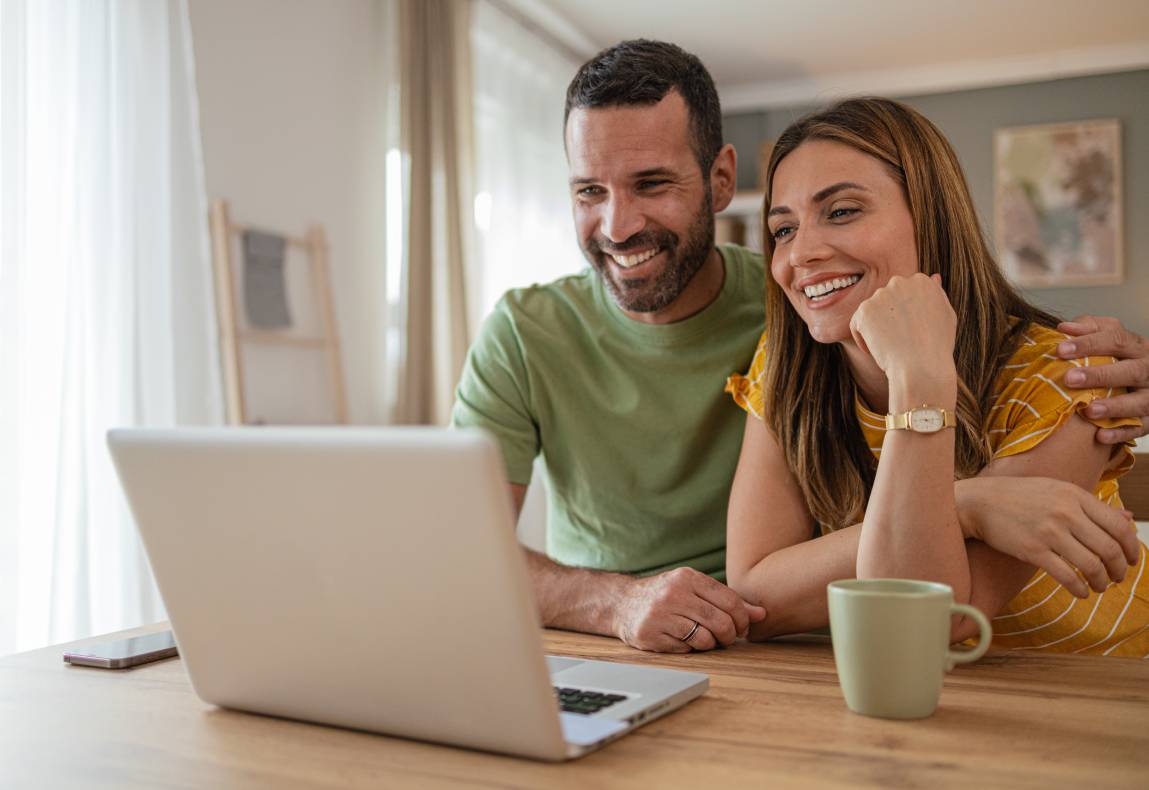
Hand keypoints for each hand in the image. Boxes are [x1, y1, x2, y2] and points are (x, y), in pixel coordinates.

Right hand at [612, 567, 766, 652]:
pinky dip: (691, 648)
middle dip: (730, 635)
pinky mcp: (651, 635)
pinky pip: (686, 649)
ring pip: (705, 639)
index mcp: (687, 577)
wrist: (623, 603)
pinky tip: (683, 640)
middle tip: (727, 638)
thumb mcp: (694, 589)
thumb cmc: (666, 596)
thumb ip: (727, 600)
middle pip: (721, 622)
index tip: (741, 627)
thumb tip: (762, 614)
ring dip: (710, 644)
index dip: (742, 619)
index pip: (730, 600)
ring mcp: (660, 615)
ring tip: (704, 638)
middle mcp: (673, 594)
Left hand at [849, 274, 956, 394]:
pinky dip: (863, 339)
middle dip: (889, 319)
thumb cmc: (937, 347)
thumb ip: (937, 295)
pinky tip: (876, 350)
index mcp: (921, 281)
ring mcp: (881, 295)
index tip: (911, 333)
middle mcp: (900, 282)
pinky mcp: (864, 310)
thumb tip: (933, 277)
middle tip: (899, 341)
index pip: (904, 294)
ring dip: (876, 329)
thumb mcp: (947, 316)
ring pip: (871, 312)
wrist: (922, 366)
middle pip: (886, 301)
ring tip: (890, 347)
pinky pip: (857, 323)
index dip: (906, 317)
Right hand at [958, 476, 1138, 597]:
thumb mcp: (1058, 491)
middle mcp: (1065, 512)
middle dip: (1119, 569)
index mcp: (1075, 495)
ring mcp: (1049, 532)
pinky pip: (1066, 576)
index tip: (1131, 560)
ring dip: (1101, 581)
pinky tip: (1080, 592)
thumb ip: (1092, 506)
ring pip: (1091, 565)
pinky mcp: (1032, 550)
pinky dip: (1079, 589)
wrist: (979, 501)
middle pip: (1109, 548)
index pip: (1118, 526)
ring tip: (1099, 586)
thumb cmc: (1019, 496)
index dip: (1132, 548)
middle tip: (1117, 577)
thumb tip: (1128, 518)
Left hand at [1057, 315, 1148, 443]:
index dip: (1088, 343)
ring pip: (1141, 402)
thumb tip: (1064, 329)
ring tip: (1089, 411)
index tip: (1060, 349)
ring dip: (1115, 407)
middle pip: (1131, 370)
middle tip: (1070, 379)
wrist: (1148, 378)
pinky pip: (1142, 427)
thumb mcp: (1108, 337)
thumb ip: (1088, 329)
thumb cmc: (1119, 356)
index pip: (1116, 339)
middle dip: (1100, 375)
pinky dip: (1122, 433)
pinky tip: (1100, 437)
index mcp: (1137, 346)